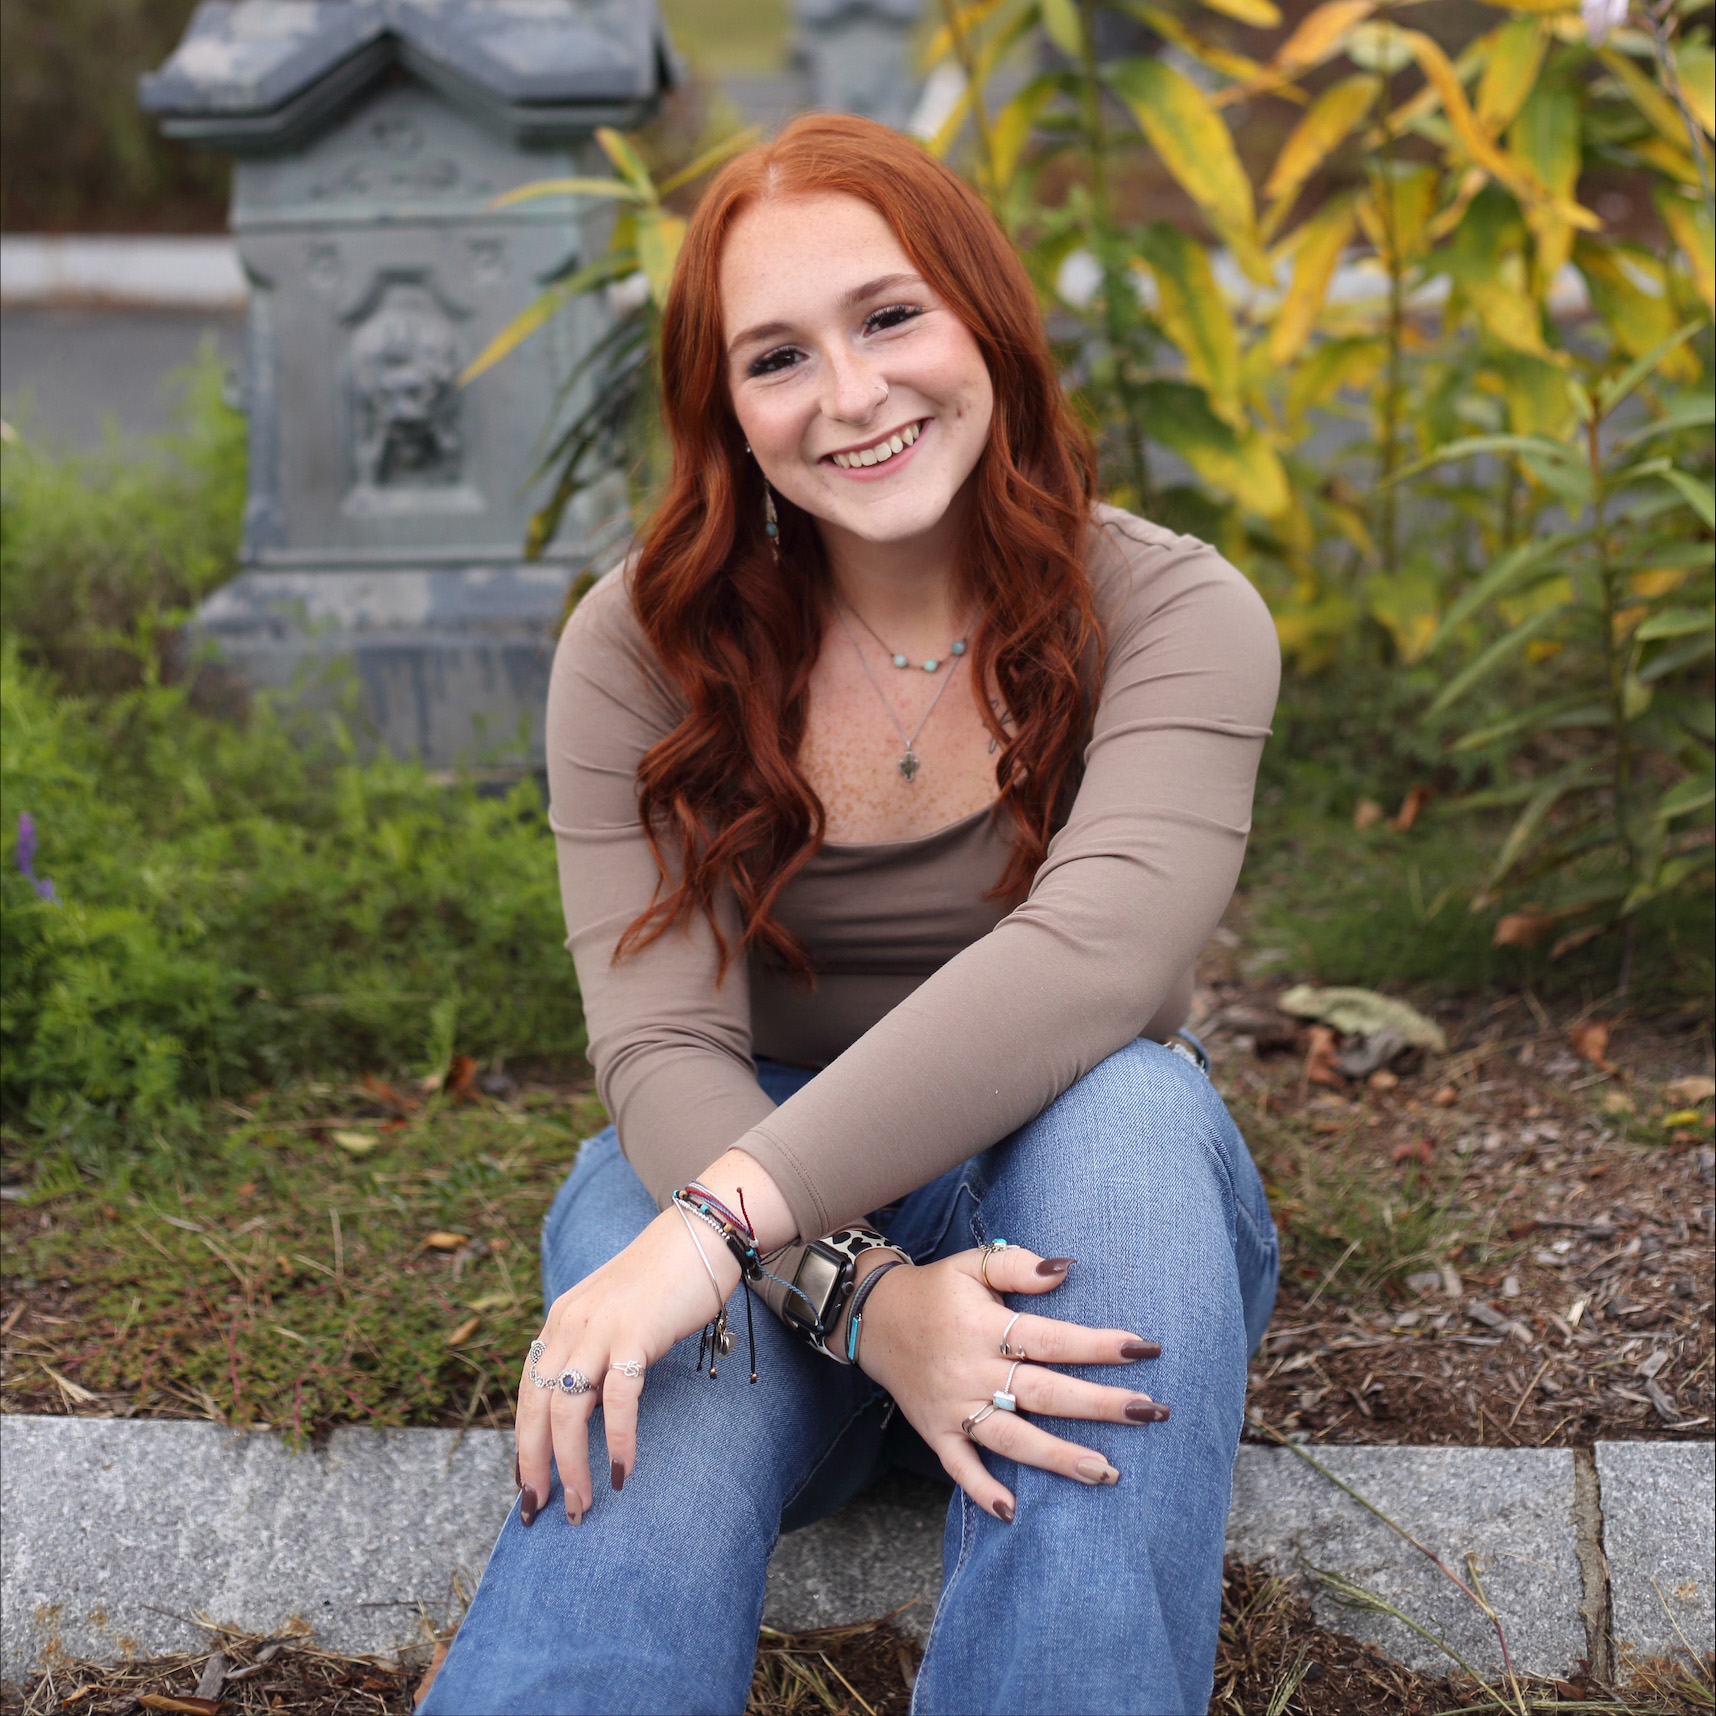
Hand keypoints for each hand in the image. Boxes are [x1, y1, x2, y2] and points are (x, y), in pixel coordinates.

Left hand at [515, 1203, 736, 1523]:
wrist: (699, 1234)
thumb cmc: (663, 1280)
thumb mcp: (612, 1315)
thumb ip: (592, 1353)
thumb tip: (585, 1409)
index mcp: (560, 1321)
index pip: (527, 1392)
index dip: (522, 1442)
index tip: (528, 1482)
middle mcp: (570, 1325)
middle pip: (536, 1408)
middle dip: (534, 1465)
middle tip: (540, 1509)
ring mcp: (600, 1329)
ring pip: (567, 1411)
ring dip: (571, 1465)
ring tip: (582, 1504)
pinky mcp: (635, 1335)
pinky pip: (618, 1398)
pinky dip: (619, 1440)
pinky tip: (623, 1471)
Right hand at [852, 1244, 1165, 1520]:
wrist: (871, 1317)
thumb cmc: (935, 1289)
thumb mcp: (971, 1263)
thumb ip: (1018, 1265)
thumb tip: (1067, 1270)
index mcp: (984, 1326)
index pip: (1052, 1339)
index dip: (1099, 1345)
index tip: (1146, 1350)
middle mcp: (972, 1371)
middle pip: (1044, 1393)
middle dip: (1100, 1405)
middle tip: (1150, 1412)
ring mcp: (953, 1407)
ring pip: (1011, 1439)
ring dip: (1058, 1458)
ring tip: (1107, 1472)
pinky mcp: (936, 1431)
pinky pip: (959, 1467)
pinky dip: (982, 1490)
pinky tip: (1013, 1511)